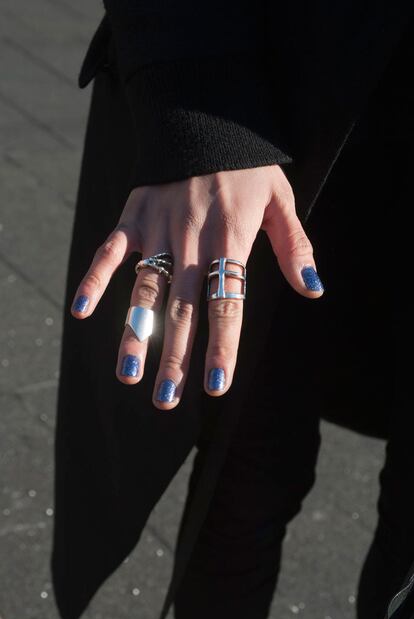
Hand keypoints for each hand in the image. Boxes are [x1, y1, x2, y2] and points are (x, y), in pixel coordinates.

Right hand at [71, 164, 322, 409]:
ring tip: (129, 375)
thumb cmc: (248, 167)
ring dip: (135, 333)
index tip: (216, 386)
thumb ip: (295, 247)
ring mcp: (158, 229)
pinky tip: (81, 311)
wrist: (207, 119)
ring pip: (145, 289)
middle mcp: (191, 240)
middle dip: (177, 357)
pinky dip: (94, 278)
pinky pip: (110, 251)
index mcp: (230, 239)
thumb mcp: (280, 201)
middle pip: (183, 308)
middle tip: (168, 400)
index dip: (222, 346)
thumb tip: (313, 290)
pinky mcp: (133, 217)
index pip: (226, 304)